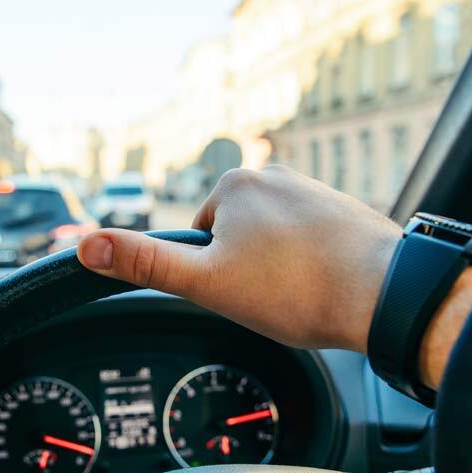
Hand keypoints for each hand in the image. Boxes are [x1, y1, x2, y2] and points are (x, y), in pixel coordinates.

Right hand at [78, 166, 401, 352]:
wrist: (385, 297)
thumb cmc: (295, 290)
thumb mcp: (206, 282)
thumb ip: (145, 262)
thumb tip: (86, 245)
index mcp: (234, 184)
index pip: (197, 235)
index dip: (211, 272)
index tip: (239, 289)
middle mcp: (273, 175)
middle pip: (233, 236)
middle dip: (243, 269)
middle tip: (269, 295)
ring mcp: (312, 189)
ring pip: (269, 241)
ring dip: (276, 268)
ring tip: (298, 291)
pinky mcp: (342, 209)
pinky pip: (305, 240)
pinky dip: (306, 263)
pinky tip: (321, 284)